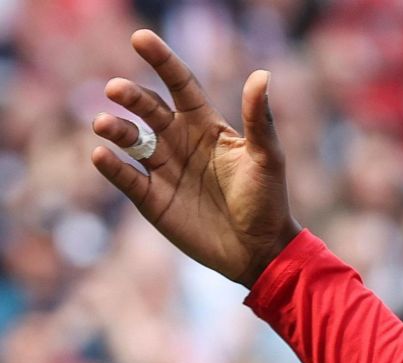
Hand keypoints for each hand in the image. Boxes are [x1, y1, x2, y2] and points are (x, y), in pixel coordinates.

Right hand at [89, 30, 298, 287]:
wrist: (259, 250)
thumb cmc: (267, 200)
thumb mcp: (266, 157)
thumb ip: (259, 118)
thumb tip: (262, 74)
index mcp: (205, 126)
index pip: (180, 85)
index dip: (162, 60)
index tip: (141, 38)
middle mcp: (179, 141)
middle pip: (149, 109)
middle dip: (131, 97)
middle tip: (117, 89)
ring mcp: (162, 168)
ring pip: (131, 139)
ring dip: (116, 128)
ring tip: (105, 123)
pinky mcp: (151, 198)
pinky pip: (126, 177)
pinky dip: (111, 166)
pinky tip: (101, 155)